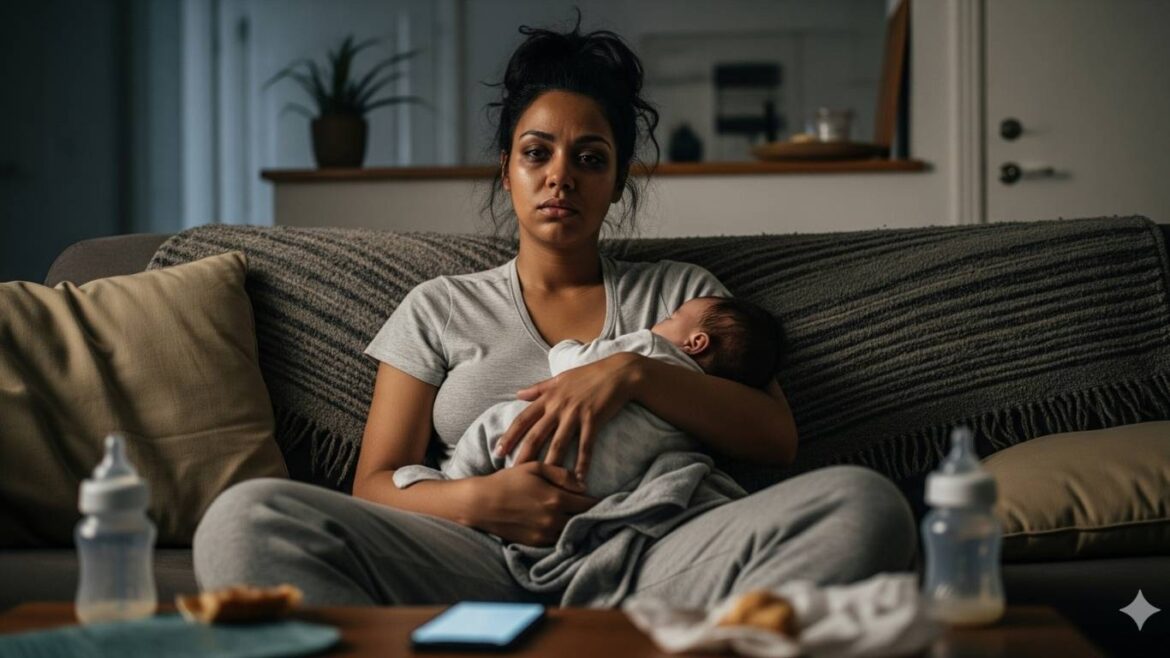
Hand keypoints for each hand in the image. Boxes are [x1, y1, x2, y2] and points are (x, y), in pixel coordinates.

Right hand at [466, 462, 597, 545]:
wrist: (481, 504)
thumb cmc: (507, 481)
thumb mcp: (534, 468)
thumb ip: (562, 475)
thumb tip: (583, 485)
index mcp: (556, 499)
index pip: (588, 505)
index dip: (600, 503)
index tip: (607, 501)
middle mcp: (553, 520)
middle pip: (583, 522)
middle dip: (591, 517)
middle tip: (599, 512)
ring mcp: (544, 534)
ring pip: (571, 534)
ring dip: (578, 528)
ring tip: (583, 521)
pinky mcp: (535, 544)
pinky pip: (557, 542)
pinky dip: (564, 536)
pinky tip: (565, 529)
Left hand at [496, 352, 640, 482]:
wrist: (618, 372)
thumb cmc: (588, 375)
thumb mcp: (559, 378)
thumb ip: (538, 388)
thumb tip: (518, 394)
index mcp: (548, 397)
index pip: (523, 419)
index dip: (510, 435)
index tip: (498, 450)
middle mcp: (558, 407)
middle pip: (536, 435)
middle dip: (523, 454)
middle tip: (512, 472)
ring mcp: (575, 414)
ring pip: (558, 443)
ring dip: (550, 464)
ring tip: (542, 483)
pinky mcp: (593, 420)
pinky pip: (585, 445)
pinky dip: (582, 463)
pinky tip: (578, 479)